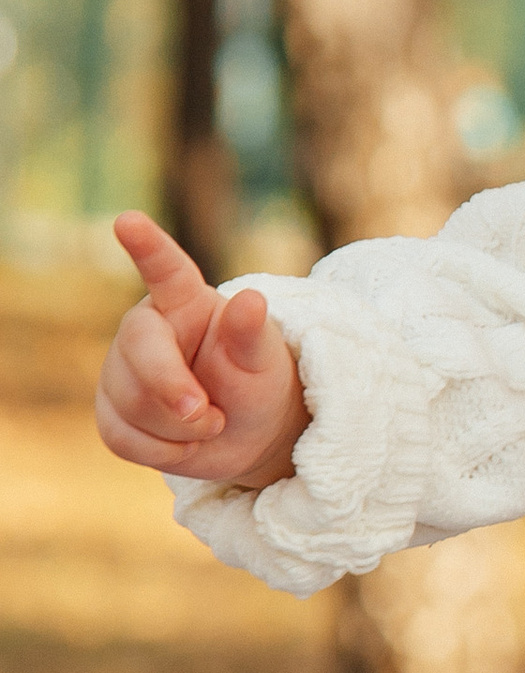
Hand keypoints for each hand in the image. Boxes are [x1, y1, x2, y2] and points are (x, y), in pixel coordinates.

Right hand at [95, 215, 307, 487]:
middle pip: (139, 356)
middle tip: (212, 416)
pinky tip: (185, 442)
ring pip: (132, 405)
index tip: (128, 220)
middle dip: (173, 391)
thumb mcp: (264, 361)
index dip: (148, 247)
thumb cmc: (256, 382)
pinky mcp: (111, 412)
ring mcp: (120, 370)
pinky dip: (165, 452)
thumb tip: (251, 300)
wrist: (244, 432)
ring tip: (212, 421)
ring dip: (182, 430)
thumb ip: (252, 335)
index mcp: (184, 302)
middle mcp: (144, 329)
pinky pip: (125, 439)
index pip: (165, 271)